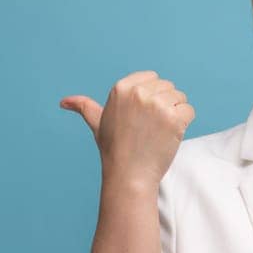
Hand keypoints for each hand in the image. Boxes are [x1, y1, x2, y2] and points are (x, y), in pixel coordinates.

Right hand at [59, 70, 195, 190]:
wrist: (129, 174)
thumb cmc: (114, 150)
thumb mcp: (97, 124)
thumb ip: (84, 107)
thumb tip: (64, 102)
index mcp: (121, 88)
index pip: (152, 78)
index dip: (153, 96)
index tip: (144, 116)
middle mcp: (139, 92)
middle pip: (168, 87)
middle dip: (165, 105)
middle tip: (151, 127)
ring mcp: (157, 104)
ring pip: (180, 98)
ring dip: (176, 114)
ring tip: (159, 131)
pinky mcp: (173, 118)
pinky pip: (189, 111)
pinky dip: (185, 123)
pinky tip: (170, 135)